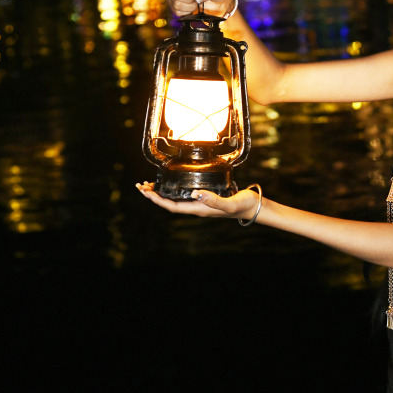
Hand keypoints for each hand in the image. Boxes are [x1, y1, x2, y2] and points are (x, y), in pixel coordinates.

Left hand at [136, 181, 258, 221]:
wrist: (253, 206)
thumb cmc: (242, 205)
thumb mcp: (230, 202)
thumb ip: (214, 200)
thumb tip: (195, 194)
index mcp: (199, 209)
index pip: (172, 206)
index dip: (156, 200)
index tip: (145, 191)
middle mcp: (197, 207)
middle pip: (169, 203)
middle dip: (153, 196)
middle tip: (140, 185)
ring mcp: (200, 202)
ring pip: (174, 199)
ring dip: (160, 193)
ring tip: (149, 185)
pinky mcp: (205, 197)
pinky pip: (183, 194)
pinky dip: (173, 188)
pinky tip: (172, 182)